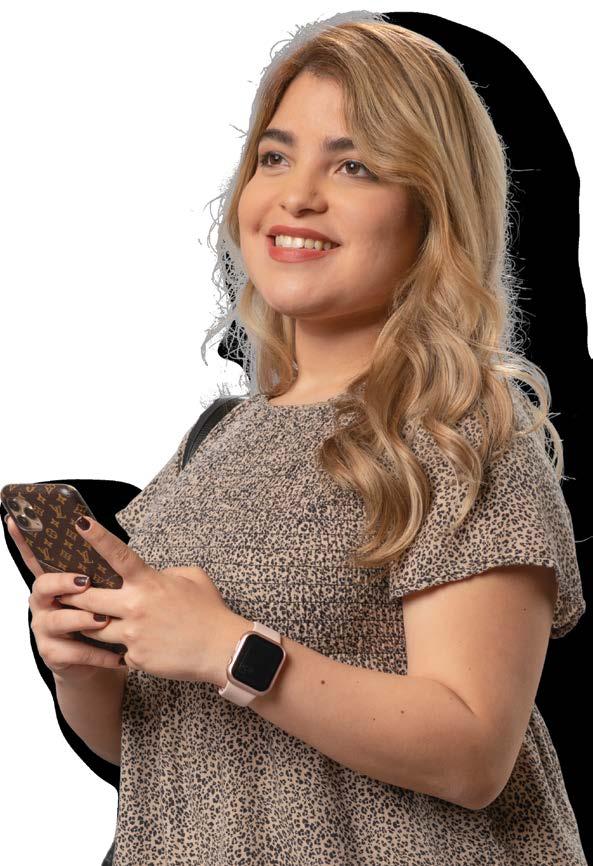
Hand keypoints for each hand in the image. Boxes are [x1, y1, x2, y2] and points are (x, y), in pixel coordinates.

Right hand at [6, 514, 121, 683]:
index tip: (15, 520)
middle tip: (85, 582)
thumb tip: (104, 539)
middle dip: (63, 582)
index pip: (35, 557)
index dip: (23, 540)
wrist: (94, 659)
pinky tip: (117, 656)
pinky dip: (98, 653)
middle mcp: (43, 603)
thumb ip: (96, 570)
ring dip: (83, 619)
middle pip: (44, 585)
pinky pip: (76, 651)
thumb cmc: (97, 616)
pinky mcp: (52, 653)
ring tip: (103, 620)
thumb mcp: (97, 591)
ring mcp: (44, 628)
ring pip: (59, 620)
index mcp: (53, 582)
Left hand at [55, 515, 237, 683]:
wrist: (223, 650)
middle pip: (87, 598)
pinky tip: (139, 647)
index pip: (117, 554)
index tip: (79, 523)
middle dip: (71, 593)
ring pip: (93, 627)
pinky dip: (122, 649)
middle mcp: (136, 607)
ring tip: (90, 620)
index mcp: (149, 582)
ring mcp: (133, 634)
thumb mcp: (192, 578)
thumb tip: (151, 575)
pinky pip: (117, 652)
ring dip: (89, 623)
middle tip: (62, 591)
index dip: (97, 537)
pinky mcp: (136, 658)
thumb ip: (165, 572)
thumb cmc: (210, 612)